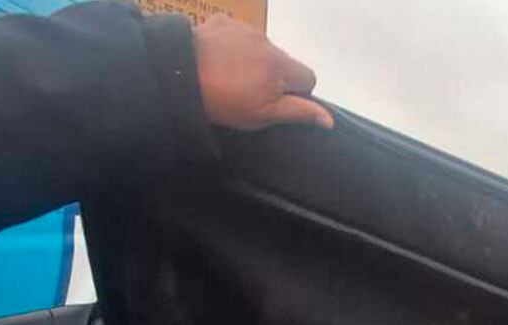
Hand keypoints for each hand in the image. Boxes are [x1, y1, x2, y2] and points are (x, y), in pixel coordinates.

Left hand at [192, 14, 333, 129]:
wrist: (178, 73)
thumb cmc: (223, 101)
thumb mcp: (262, 115)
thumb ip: (298, 112)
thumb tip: (329, 119)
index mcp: (281, 66)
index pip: (308, 78)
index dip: (297, 93)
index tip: (275, 103)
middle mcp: (268, 43)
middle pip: (284, 62)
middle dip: (273, 77)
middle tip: (248, 94)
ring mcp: (245, 29)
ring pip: (262, 49)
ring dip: (253, 62)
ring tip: (230, 78)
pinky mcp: (224, 23)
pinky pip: (238, 36)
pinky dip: (234, 48)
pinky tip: (218, 61)